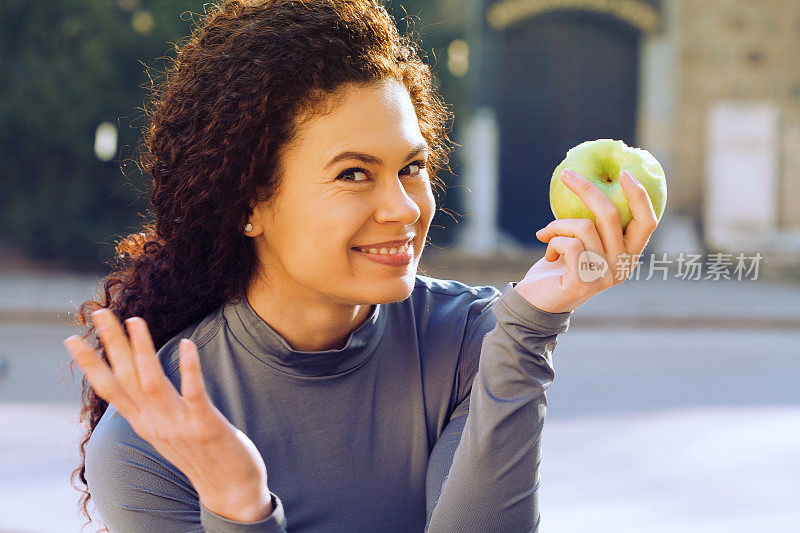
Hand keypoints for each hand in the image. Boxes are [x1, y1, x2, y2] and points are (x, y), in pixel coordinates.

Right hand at [64, 309, 272, 521]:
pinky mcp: (206, 426)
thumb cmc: (201, 455)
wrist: (230, 491)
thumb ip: (151, 407)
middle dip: (111, 344)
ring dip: (142, 351)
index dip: (91, 365)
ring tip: (134, 320)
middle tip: (100, 313)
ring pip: (152, 383)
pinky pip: (195, 393)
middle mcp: (155, 424)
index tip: (71, 340)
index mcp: (144, 423)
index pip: (111, 390)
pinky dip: (189, 368)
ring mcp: (179, 425)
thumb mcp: (167, 431)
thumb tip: (138, 381)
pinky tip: (187, 344)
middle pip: (126, 378)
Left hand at [516, 168, 659, 313]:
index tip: (624, 173)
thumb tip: (586, 180)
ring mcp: (604, 276)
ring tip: (546, 234)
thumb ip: (593, 223)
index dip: (640, 196)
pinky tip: (548, 254)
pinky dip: (553, 241)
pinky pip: (569, 244)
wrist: (537, 301)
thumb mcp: (583, 242)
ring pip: (583, 227)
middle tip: (566, 174)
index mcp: (629, 255)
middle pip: (612, 214)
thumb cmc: (560, 266)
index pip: (648, 222)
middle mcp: (622, 266)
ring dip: (558, 225)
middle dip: (587, 189)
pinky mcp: (583, 282)